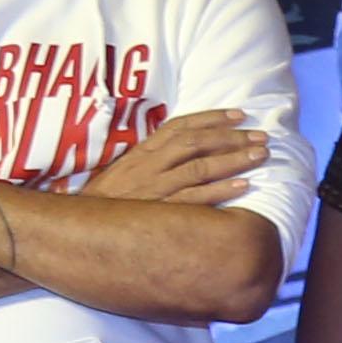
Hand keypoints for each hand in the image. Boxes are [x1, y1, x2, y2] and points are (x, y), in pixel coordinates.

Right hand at [83, 106, 273, 207]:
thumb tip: (190, 146)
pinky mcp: (158, 213)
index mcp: (141, 152)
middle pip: (195, 144)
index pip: (179, 126)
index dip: (211, 118)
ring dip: (233, 160)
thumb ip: (155, 157)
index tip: (240, 114)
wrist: (79, 228)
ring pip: (199, 169)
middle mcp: (148, 166)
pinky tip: (244, 186)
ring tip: (261, 156)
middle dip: (232, 138)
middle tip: (262, 136)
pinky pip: (194, 200)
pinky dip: (220, 191)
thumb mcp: (127, 171)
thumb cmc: (110, 201)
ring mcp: (153, 189)